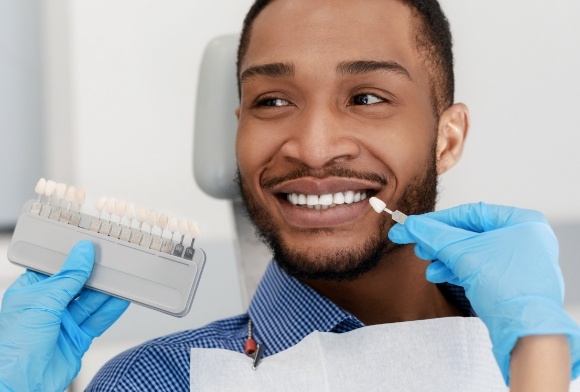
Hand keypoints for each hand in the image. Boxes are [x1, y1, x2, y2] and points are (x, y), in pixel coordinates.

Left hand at [0, 241, 129, 391]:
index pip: (57, 268)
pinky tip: (121, 299)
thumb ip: (68, 277)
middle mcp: (48, 306)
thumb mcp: (42, 301)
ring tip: (122, 278)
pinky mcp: (78, 339)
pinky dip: (111, 310)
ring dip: (106, 292)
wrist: (21, 384)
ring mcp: (64, 323)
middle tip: (113, 261)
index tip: (92, 247)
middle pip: (78, 284)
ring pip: (91, 302)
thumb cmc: (15, 346)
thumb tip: (82, 253)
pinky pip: (98, 320)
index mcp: (31, 292)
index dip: (75, 258)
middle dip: (95, 275)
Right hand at [388, 203, 579, 383]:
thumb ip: (435, 236)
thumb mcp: (464, 254)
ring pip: (472, 253)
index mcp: (521, 222)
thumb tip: (412, 225)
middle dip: (440, 243)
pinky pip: (479, 268)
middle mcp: (523, 238)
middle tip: (416, 246)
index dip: (437, 220)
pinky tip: (438, 274)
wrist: (527, 333)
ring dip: (445, 259)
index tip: (413, 226)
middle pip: (469, 233)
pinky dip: (458, 270)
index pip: (470, 213)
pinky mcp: (511, 281)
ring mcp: (518, 261)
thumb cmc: (508, 288)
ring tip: (427, 265)